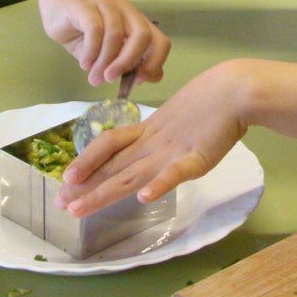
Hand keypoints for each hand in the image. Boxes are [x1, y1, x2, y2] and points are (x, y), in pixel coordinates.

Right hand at [39, 0, 168, 84]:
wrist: (59, 13)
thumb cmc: (87, 37)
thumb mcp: (110, 55)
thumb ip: (130, 65)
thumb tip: (150, 78)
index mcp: (139, 23)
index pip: (161, 41)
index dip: (154, 63)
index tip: (138, 80)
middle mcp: (127, 11)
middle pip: (142, 35)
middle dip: (129, 61)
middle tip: (112, 79)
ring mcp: (107, 5)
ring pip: (115, 34)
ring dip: (104, 61)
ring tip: (94, 77)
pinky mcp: (85, 6)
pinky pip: (94, 29)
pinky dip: (91, 51)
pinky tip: (84, 64)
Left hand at [54, 63, 247, 216]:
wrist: (237, 88)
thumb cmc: (213, 100)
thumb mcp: (179, 119)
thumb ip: (164, 137)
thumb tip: (151, 149)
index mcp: (149, 131)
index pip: (109, 146)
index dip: (87, 161)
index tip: (66, 178)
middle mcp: (154, 143)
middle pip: (113, 166)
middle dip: (85, 186)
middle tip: (59, 202)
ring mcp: (174, 150)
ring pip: (132, 174)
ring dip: (104, 192)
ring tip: (78, 208)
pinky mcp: (198, 157)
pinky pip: (176, 173)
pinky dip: (159, 185)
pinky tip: (142, 198)